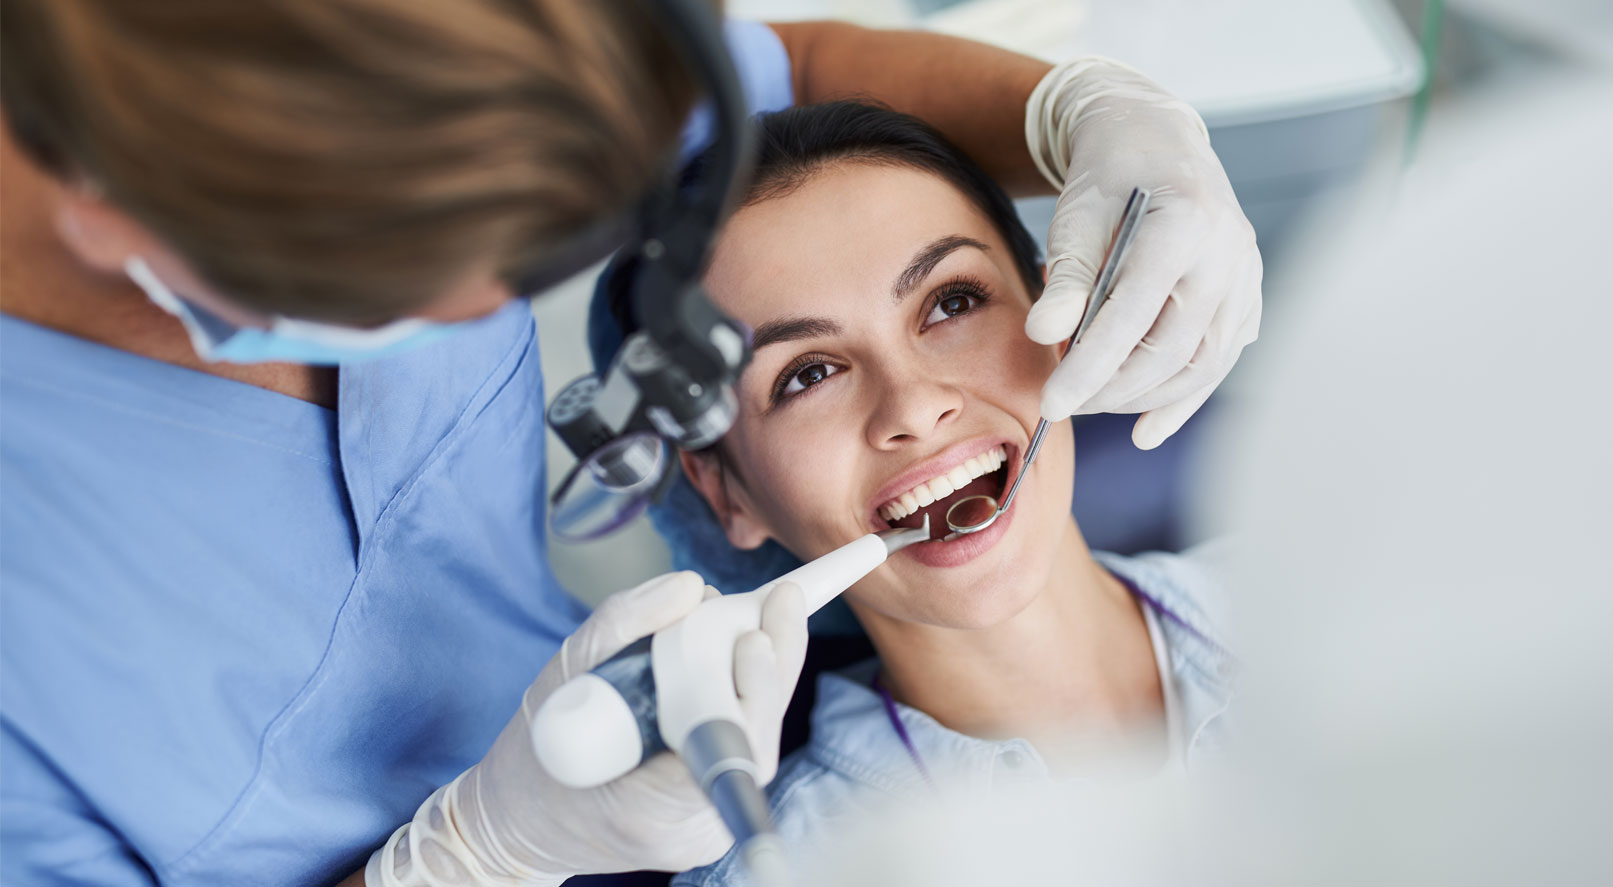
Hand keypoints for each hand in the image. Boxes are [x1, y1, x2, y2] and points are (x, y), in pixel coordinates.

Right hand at [366, 572, 807, 885]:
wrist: (524, 818)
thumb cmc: (537, 755)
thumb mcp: (561, 680)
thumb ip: (621, 628)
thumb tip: (690, 587)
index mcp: (650, 810)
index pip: (727, 751)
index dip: (753, 690)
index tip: (757, 636)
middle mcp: (691, 828)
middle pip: (755, 739)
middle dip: (773, 664)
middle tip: (781, 601)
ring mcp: (706, 825)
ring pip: (753, 737)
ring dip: (761, 674)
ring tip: (766, 614)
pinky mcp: (711, 807)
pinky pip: (739, 742)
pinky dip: (742, 693)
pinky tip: (745, 650)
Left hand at [1024, 58, 1261, 448]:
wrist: (1155, 143)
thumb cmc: (1110, 179)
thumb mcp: (1075, 216)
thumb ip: (1066, 278)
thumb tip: (1045, 336)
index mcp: (1184, 223)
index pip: (1134, 315)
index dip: (1091, 367)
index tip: (1052, 404)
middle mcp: (1227, 252)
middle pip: (1173, 348)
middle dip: (1115, 389)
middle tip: (1067, 404)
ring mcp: (1245, 275)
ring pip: (1203, 363)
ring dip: (1146, 398)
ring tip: (1096, 405)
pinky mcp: (1248, 295)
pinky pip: (1220, 360)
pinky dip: (1184, 399)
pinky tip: (1148, 428)